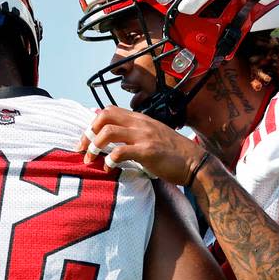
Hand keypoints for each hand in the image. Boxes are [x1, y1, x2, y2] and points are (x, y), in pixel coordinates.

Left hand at [78, 107, 207, 183]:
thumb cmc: (173, 153)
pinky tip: (109, 168)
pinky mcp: (147, 152)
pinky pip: (120, 152)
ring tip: (90, 160)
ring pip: (108, 133)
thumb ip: (136, 133)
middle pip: (104, 116)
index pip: (109, 111)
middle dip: (88, 132)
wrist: (195, 162)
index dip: (93, 123)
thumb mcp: (153, 135)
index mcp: (140, 119)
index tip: (87, 139)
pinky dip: (109, 161)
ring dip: (94, 146)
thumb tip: (116, 138)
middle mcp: (140, 124)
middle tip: (83, 149)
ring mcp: (144, 136)